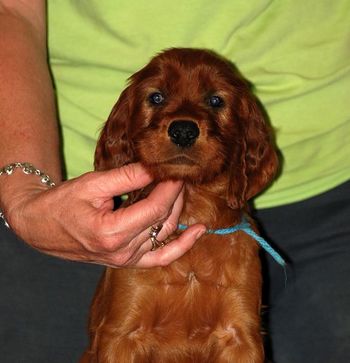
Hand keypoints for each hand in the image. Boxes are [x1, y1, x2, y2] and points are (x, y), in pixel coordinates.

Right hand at [2, 163, 205, 267]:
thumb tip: (155, 166)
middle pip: (163, 220)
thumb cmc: (61, 204)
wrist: (41, 227)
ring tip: (181, 191)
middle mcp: (122, 252)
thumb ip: (127, 177)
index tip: (177, 170)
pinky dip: (180, 246)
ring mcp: (126, 260)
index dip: (170, 187)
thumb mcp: (92, 185)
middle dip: (175, 195)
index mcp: (112, 233)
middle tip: (178, 174)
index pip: (155, 208)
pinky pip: (161, 258)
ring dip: (177, 211)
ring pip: (165, 235)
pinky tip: (197, 232)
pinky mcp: (127, 261)